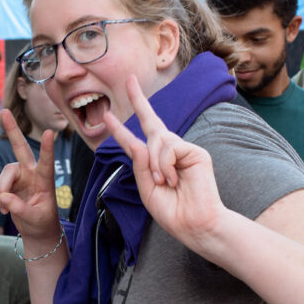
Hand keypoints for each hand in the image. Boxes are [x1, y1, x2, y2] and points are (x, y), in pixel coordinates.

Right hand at [0, 110, 58, 241]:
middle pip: (21, 148)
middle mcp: (32, 173)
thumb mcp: (35, 218)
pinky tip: (5, 209)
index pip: (47, 162)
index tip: (50, 132)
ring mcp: (20, 176)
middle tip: (4, 111)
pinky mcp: (10, 183)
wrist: (37, 230)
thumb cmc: (42, 222)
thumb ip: (19, 208)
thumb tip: (3, 197)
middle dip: (12, 130)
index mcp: (46, 179)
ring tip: (6, 208)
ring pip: (4, 174)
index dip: (47, 148)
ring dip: (2, 190)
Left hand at [104, 76, 226, 251]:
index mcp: (155, 164)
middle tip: (129, 78)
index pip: (135, 141)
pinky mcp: (196, 152)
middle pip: (152, 121)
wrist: (194, 224)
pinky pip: (170, 147)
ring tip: (164, 182)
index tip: (107, 115)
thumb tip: (138, 142)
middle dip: (139, 99)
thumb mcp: (147, 190)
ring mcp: (184, 150)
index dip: (120, 128)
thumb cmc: (173, 212)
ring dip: (154, 164)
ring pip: (158, 140)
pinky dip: (166, 165)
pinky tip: (174, 179)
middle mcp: (170, 153)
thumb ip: (140, 165)